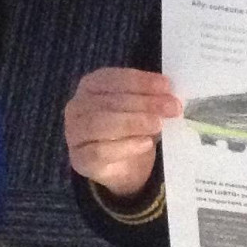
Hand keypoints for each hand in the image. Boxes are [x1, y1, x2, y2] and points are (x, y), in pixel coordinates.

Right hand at [64, 68, 180, 199]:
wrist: (123, 168)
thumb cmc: (131, 130)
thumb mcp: (142, 110)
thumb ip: (151, 100)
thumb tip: (170, 96)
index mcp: (91, 85)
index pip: (113, 78)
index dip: (141, 81)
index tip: (167, 86)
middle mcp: (77, 106)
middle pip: (109, 101)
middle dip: (144, 103)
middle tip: (171, 107)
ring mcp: (74, 133)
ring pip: (100, 124)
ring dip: (133, 122)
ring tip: (158, 124)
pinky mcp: (80, 159)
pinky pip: (100, 151)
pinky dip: (126, 146)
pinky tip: (146, 143)